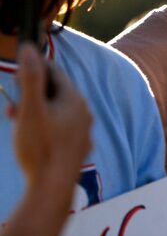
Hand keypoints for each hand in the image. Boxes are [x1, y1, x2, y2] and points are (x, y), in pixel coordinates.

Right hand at [0, 46, 92, 235]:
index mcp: (75, 98)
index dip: (33, 73)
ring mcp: (84, 130)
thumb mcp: (30, 109)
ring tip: (19, 126)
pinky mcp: (79, 147)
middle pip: (56, 93)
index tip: (15, 80)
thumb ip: (30, 78)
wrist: (52, 187)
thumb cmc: (40, 147)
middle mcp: (84, 112)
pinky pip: (61, 130)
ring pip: (58, 113)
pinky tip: (34, 142)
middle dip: (32, 96)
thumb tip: (30, 48)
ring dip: (37, 114)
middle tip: (12, 109)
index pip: (54, 73)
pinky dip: (46, 130)